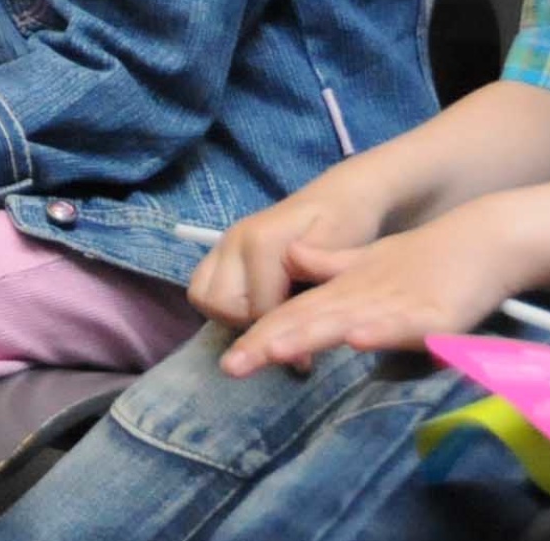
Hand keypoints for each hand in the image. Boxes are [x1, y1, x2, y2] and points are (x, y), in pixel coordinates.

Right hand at [185, 177, 393, 328]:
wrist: (342, 195)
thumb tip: (297, 348)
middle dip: (250, 324)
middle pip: (220, 305)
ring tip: (265, 316)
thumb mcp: (343, 259)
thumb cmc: (347, 225)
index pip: (257, 309)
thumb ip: (313, 302)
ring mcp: (224, 242)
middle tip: (283, 327)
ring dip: (229, 314)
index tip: (306, 355)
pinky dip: (221, 303)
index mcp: (262, 243)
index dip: (283, 336)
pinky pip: (202, 285)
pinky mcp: (222, 247)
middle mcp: (234, 240)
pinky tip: (253, 304)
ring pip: (202, 296)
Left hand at [217, 203, 520, 376]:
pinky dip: (381, 331)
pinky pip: (405, 326)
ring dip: (310, 334)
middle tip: (231, 365)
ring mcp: (397, 304)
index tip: (229, 361)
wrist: (483, 238)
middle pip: (310, 320)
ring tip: (273, 350)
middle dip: (271, 342)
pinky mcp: (436, 315)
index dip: (262, 335)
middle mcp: (363, 296)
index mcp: (346, 290)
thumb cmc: (425, 259)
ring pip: (346, 320)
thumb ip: (330, 268)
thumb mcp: (369, 265)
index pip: (296, 314)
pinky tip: (357, 338)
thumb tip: (292, 261)